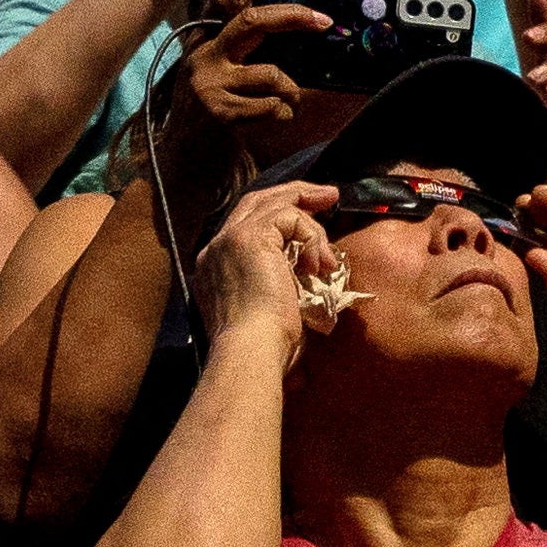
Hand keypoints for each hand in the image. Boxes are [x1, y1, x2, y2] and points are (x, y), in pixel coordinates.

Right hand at [190, 179, 344, 353]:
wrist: (251, 350)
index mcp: (216, 267)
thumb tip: (311, 271)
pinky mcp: (250, 237)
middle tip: (329, 197)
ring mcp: (230, 240)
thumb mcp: (269, 304)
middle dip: (296, 195)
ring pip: (277, 204)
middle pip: (257, 201)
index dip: (280, 215)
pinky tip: (319, 265)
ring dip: (312, 222)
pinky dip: (312, 235)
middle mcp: (216, 248)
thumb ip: (279, 280)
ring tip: (330, 250)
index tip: (311, 220)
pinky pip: (290, 215)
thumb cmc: (265, 343)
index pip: (247, 224)